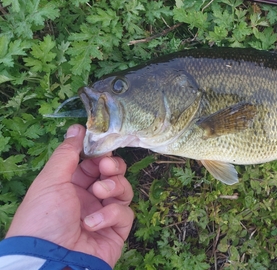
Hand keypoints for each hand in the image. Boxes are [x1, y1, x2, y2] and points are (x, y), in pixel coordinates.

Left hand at [6, 124, 134, 267]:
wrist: (50, 260)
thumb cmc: (44, 217)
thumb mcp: (50, 180)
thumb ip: (67, 153)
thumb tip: (76, 127)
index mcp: (70, 186)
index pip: (93, 164)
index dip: (99, 154)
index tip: (102, 146)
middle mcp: (88, 199)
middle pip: (112, 174)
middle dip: (112, 167)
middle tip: (105, 168)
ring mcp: (104, 215)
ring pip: (123, 191)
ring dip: (113, 187)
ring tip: (100, 193)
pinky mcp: (116, 232)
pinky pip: (124, 214)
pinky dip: (110, 215)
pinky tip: (92, 222)